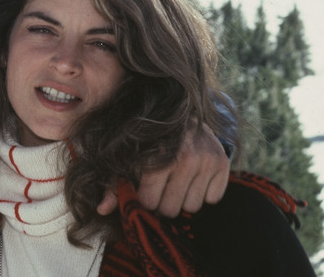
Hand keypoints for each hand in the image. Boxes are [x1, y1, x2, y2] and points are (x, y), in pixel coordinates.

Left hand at [97, 123, 229, 216]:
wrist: (180, 113)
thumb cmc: (148, 140)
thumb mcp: (126, 157)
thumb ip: (113, 184)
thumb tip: (101, 210)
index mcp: (157, 156)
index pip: (150, 203)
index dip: (146, 198)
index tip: (145, 188)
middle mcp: (185, 158)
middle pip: (171, 209)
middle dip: (163, 202)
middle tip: (162, 187)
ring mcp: (206, 160)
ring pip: (193, 206)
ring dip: (183, 198)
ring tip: (177, 180)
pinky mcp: (222, 162)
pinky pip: (213, 198)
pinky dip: (203, 191)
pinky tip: (194, 176)